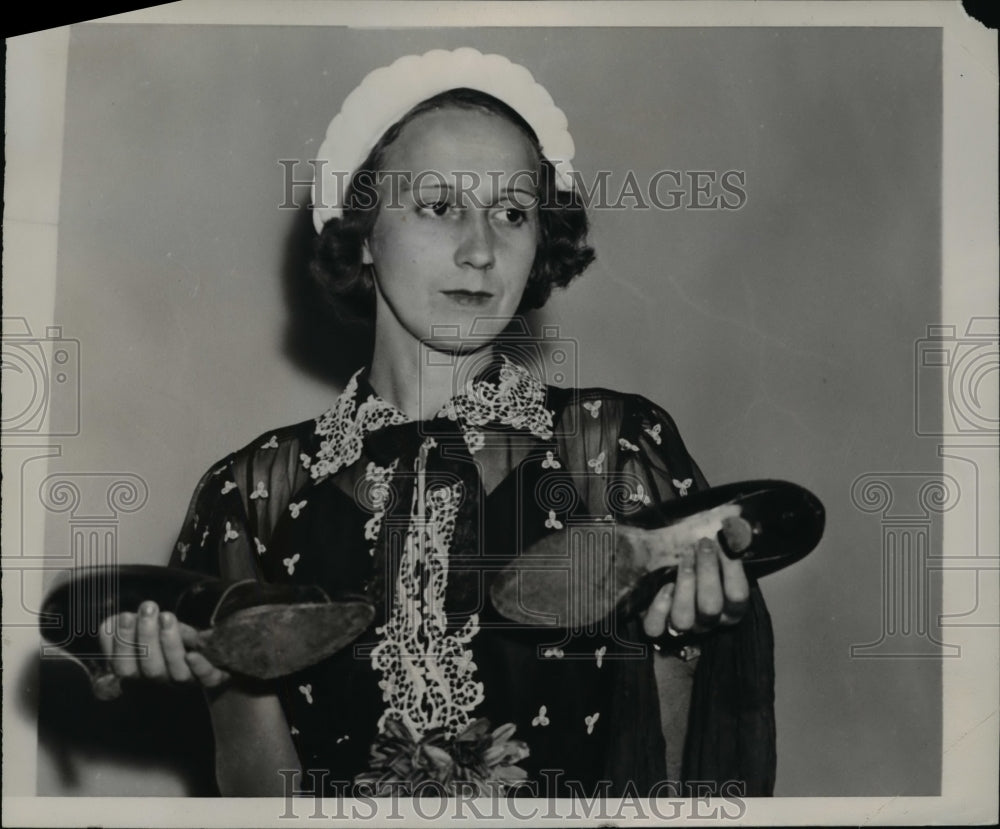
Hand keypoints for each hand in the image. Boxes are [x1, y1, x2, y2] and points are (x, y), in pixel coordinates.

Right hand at [99, 601, 229, 687]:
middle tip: (147, 608)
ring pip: (176, 671)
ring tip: (167, 617)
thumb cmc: (172, 637)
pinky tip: (192, 655)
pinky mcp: (211, 678)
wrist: (211, 650)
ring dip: (169, 643)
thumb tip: (110, 623)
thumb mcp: (149, 629)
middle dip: (146, 637)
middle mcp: (162, 680)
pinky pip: (206, 678)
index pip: (123, 666)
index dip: (120, 644)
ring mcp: (187, 681)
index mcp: (140, 671)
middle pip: (149, 668)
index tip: (124, 616)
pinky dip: (199, 667)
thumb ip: (130, 627)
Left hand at [642, 537, 749, 638]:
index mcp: (730, 607)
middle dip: (707, 571)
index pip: (737, 594)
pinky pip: (656, 627)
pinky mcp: (658, 628)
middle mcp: (708, 621)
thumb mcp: (715, 554)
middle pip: (710, 606)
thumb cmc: (700, 565)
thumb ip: (724, 542)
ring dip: (684, 585)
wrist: (668, 580)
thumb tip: (735, 516)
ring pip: (684, 618)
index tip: (725, 540)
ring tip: (684, 558)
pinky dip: (659, 608)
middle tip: (703, 544)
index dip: (733, 568)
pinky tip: (664, 588)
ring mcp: (683, 626)